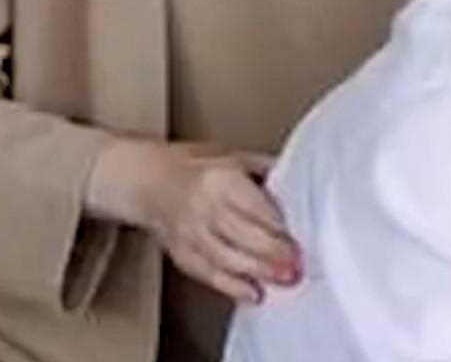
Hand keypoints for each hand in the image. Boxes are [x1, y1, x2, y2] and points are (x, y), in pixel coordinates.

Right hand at [86, 139, 300, 303]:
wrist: (148, 180)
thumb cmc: (196, 167)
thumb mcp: (234, 156)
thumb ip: (266, 171)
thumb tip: (302, 184)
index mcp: (220, 179)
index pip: (254, 207)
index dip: (277, 227)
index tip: (299, 239)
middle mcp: (203, 206)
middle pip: (241, 235)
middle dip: (271, 254)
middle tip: (296, 266)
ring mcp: (189, 233)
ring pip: (226, 258)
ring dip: (257, 273)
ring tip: (283, 280)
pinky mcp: (181, 253)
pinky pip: (208, 274)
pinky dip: (231, 287)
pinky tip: (252, 293)